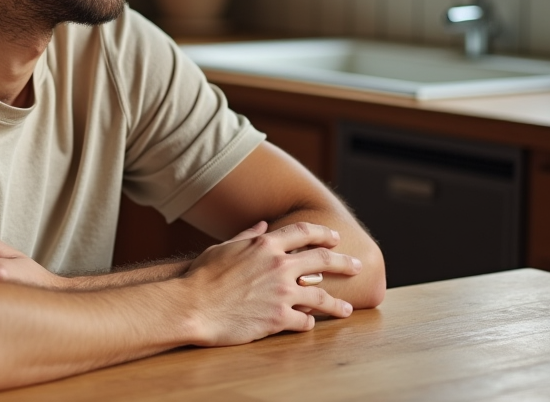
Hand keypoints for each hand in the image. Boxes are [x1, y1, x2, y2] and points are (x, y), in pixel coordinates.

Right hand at [183, 221, 361, 346]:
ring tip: (347, 309)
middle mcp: (279, 265)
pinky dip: (309, 323)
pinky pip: (304, 321)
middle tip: (356, 266)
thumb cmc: (202, 276)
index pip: (304, 232)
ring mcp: (281, 293)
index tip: (335, 237)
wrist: (193, 306)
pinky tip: (311, 325)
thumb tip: (263, 224)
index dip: (323, 233)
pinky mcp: (278, 318)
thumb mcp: (223, 248)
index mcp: (265, 244)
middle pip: (323, 260)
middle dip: (344, 262)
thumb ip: (246, 235)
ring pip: (321, 296)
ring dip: (337, 303)